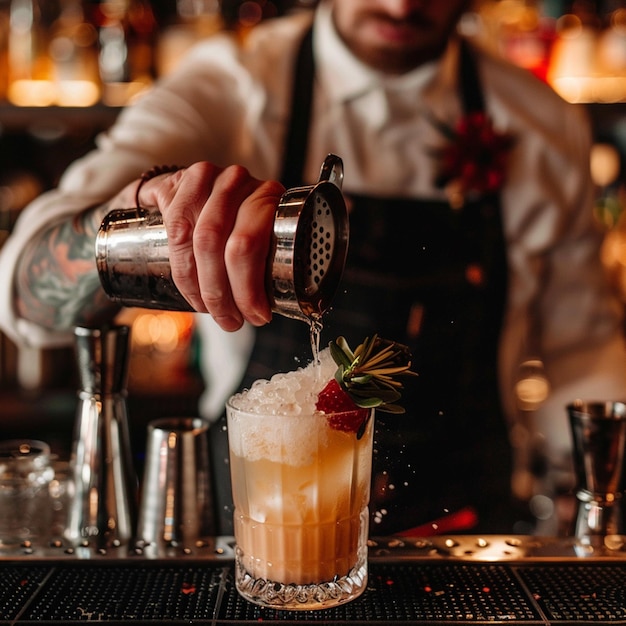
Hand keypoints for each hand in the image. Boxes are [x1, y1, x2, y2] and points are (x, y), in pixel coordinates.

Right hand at [112, 162, 284, 330]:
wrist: (186, 188)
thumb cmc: (230, 220)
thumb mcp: (256, 235)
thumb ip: (263, 260)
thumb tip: (265, 310)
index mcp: (268, 195)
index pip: (254, 244)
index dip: (251, 288)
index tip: (257, 316)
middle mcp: (239, 182)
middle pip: (230, 246)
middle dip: (228, 295)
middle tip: (231, 321)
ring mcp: (207, 178)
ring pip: (202, 243)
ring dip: (204, 289)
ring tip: (212, 312)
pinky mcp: (177, 183)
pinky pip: (176, 234)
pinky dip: (184, 273)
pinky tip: (192, 292)